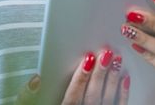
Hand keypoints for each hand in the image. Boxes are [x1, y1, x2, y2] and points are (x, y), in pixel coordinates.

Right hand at [15, 49, 129, 104]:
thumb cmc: (50, 104)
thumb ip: (29, 98)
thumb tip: (35, 80)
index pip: (73, 98)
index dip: (81, 78)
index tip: (88, 59)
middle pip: (92, 97)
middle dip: (100, 75)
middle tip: (106, 54)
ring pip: (107, 101)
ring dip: (113, 81)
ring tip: (117, 60)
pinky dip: (123, 94)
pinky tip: (125, 79)